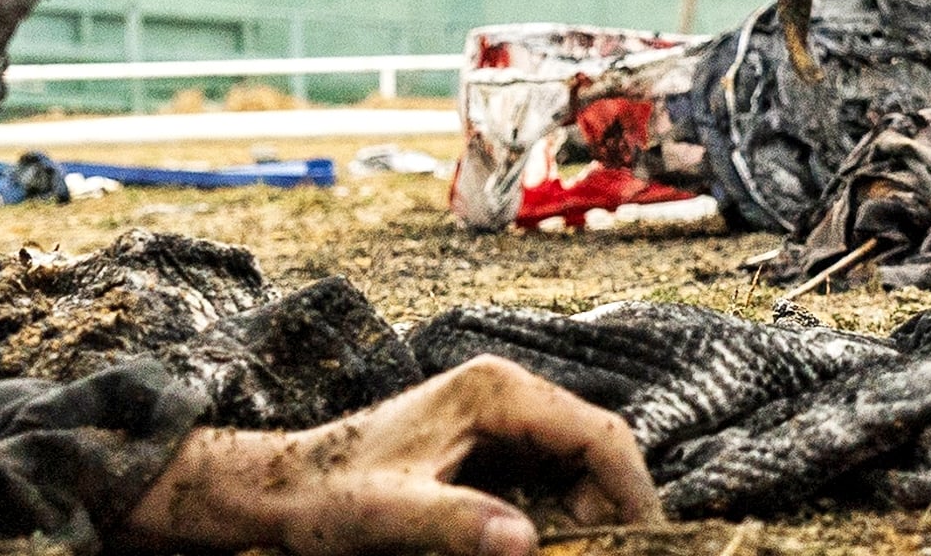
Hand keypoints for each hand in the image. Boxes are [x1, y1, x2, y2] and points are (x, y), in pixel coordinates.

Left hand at [117, 357, 658, 555]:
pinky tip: (533, 545)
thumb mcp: (391, 519)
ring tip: (569, 551)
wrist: (284, 486)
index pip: (600, 435)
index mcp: (495, 391)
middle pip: (597, 449)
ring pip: (578, 466)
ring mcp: (499, 414)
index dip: (633, 493)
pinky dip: (557, 515)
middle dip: (610, 509)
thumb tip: (528, 543)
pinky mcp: (490, 441)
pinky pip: (550, 477)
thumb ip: (459, 525)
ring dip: (584, 516)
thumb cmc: (330, 497)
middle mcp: (506, 392)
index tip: (647, 545)